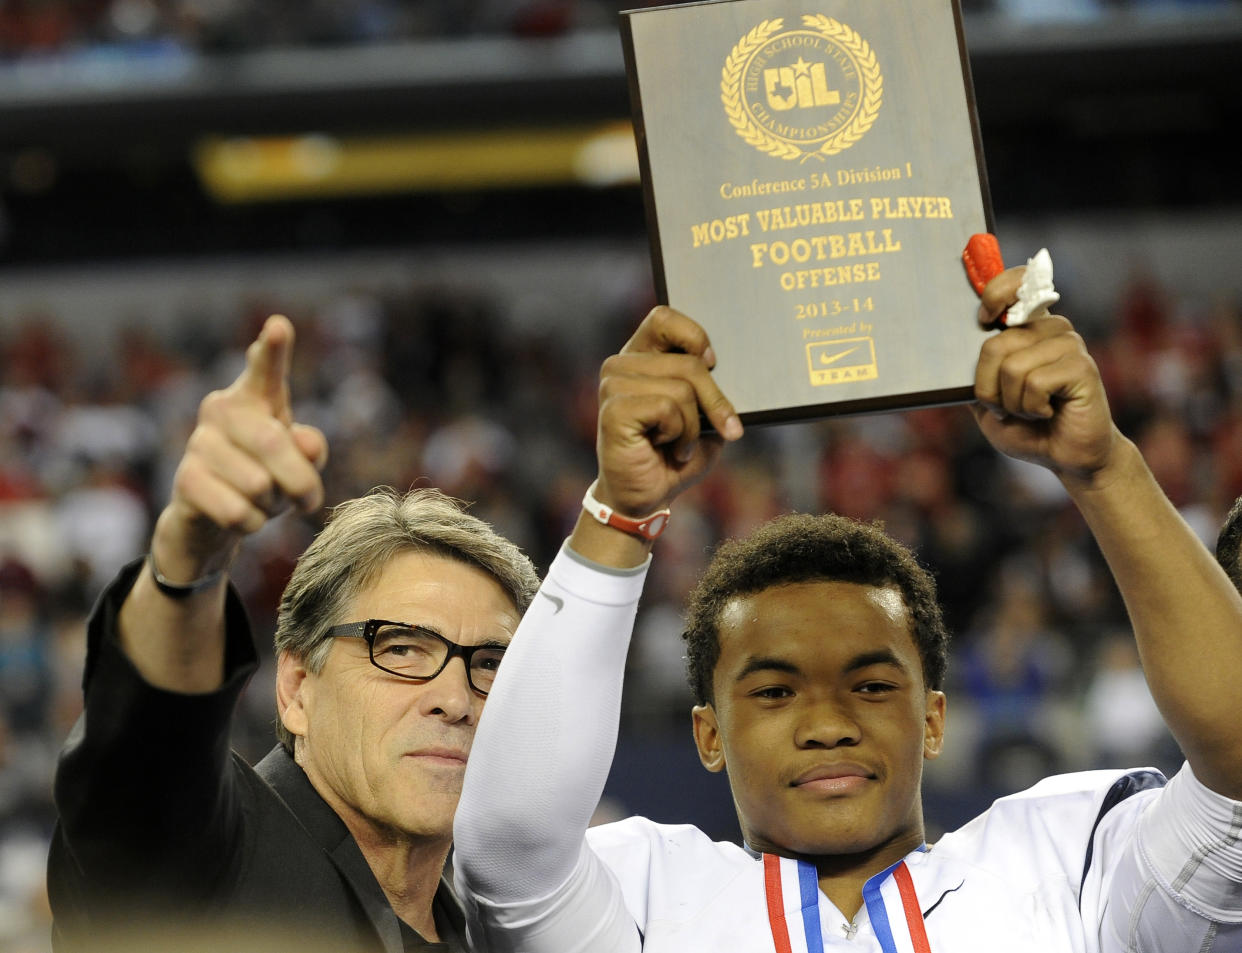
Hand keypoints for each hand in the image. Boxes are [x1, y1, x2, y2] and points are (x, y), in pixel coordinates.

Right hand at [151, 314, 327, 581]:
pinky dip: (252, 524)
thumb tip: (306, 441)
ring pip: (260, 485)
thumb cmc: (265, 481)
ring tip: (260, 502)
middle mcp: (221, 410)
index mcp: (255, 398)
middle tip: (308, 500)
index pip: (265, 369)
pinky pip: (238, 512)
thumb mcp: (298, 466)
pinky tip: (241, 517)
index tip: (279, 326)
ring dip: (273, 507)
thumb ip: (310, 450)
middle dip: (301, 483)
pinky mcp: (185, 480)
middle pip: (275, 445)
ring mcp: (198, 442)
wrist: (213, 523)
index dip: (272, 350)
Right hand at [593, 307, 742, 517]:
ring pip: (682, 388)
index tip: (714, 363)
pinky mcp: (613, 409)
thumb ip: (712, 388)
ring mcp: (613, 385)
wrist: (645, 498)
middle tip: (723, 428)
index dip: (694, 336)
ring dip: (693, 426)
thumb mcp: (703, 416)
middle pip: (688, 361)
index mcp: (641, 356)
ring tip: (679, 444)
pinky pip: (667, 408)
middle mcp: (621, 364)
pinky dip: (680, 435)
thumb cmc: (674, 455)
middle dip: (714, 400)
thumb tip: (737, 369)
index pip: (665, 317)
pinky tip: (665, 449)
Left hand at [972, 271, 1117, 485]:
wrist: (1065, 456)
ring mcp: (1068, 344)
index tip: (982, 317)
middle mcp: (1049, 328)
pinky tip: (1048, 412)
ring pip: (1011, 367)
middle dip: (987, 389)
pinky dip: (1031, 408)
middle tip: (1005, 407)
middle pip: (993, 345)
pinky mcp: (1082, 366)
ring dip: (1011, 403)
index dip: (994, 293)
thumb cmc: (1026, 426)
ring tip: (1031, 411)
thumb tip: (952, 352)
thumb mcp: (987, 400)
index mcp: (1027, 328)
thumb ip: (974, 374)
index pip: (1014, 285)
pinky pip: (1034, 383)